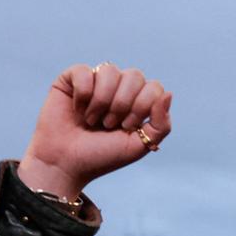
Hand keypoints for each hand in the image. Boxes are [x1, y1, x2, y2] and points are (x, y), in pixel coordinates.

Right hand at [17, 64, 172, 199]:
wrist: (66, 164)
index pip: (154, 87)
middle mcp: (119, 89)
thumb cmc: (102, 156)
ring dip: (102, 101)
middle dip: (122, 104)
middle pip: (135, 76)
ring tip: (92, 120)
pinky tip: (78, 109)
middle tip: (108, 125)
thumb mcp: (139, 145)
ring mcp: (96, 82)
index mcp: (137, 102)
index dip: (142, 106)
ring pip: (110, 70)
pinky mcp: (72, 79)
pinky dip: (83, 93)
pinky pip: (84, 71)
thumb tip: (169, 93)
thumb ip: (161, 124)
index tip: (126, 127)